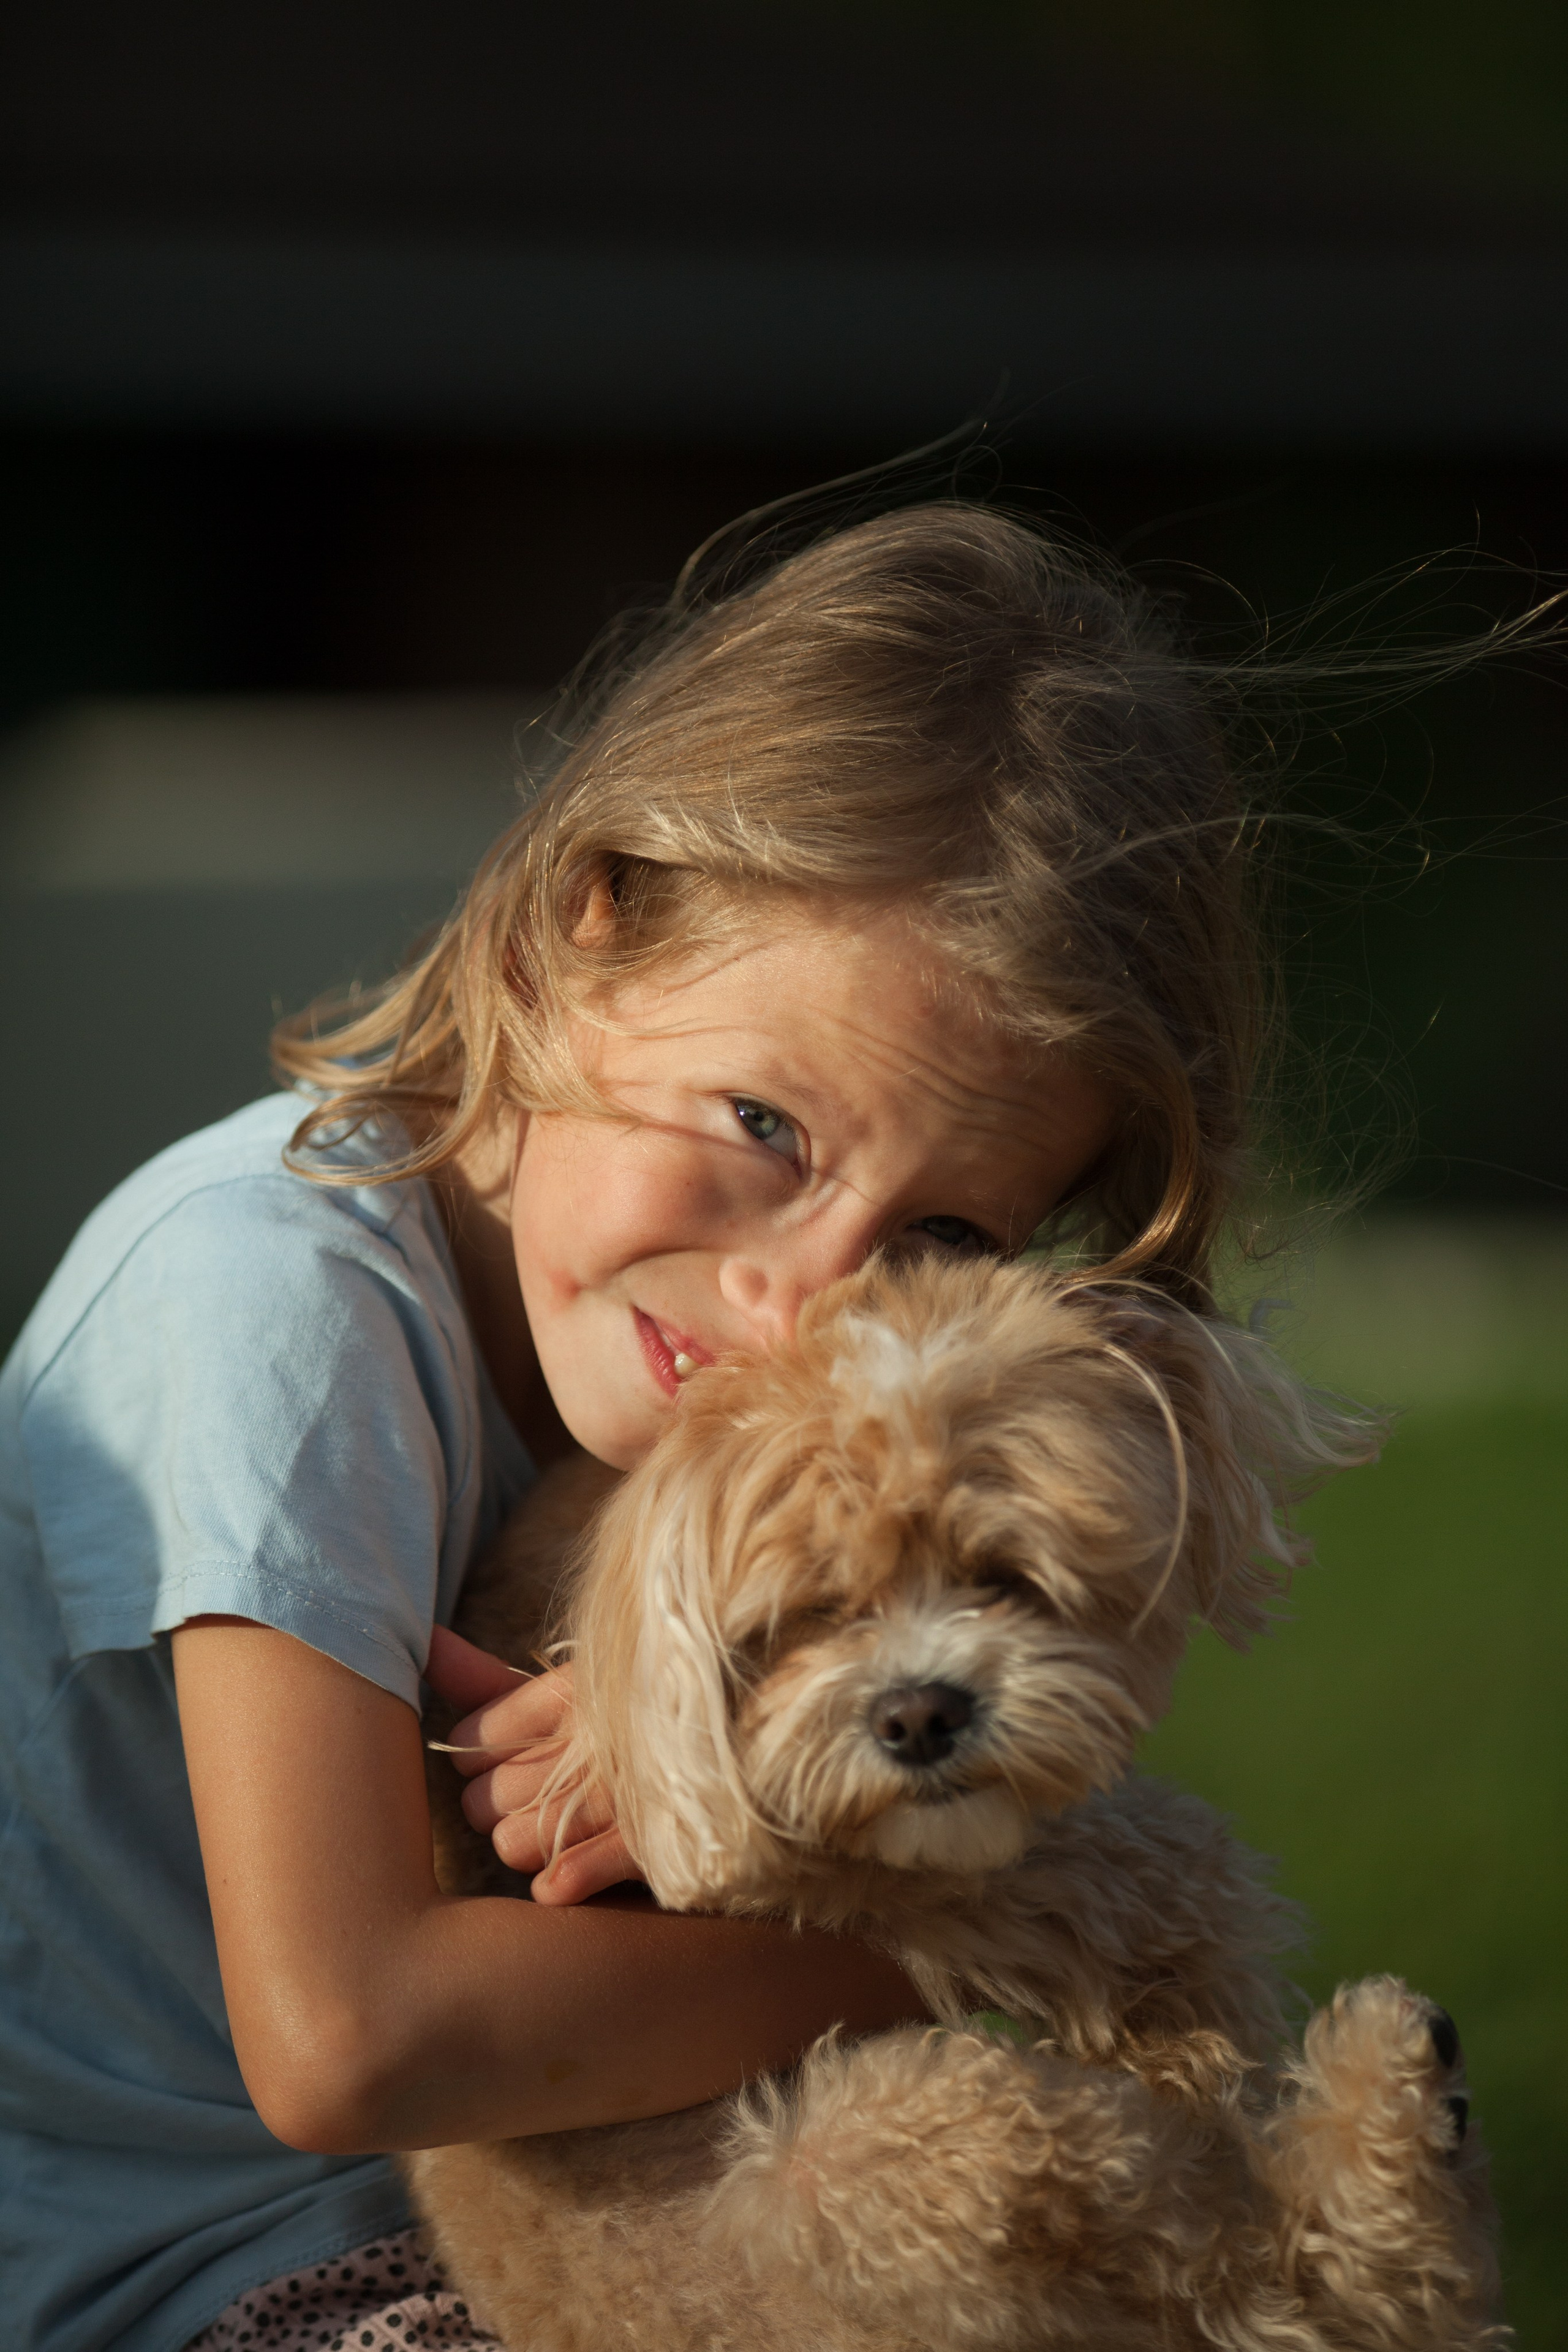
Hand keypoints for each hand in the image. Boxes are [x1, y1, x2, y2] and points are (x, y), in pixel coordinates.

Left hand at [424, 1626, 641, 1904]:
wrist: (737, 1751)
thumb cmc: (630, 1722)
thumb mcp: (566, 1688)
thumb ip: (486, 1677)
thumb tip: (425, 1642)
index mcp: (572, 1689)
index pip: (473, 1737)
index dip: (476, 1753)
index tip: (502, 1754)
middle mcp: (591, 1737)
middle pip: (483, 1798)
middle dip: (495, 1804)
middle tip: (529, 1796)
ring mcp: (620, 1793)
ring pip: (512, 1843)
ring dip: (526, 1844)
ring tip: (554, 1830)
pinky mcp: (648, 1846)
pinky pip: (562, 1882)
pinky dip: (560, 1881)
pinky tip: (574, 1866)